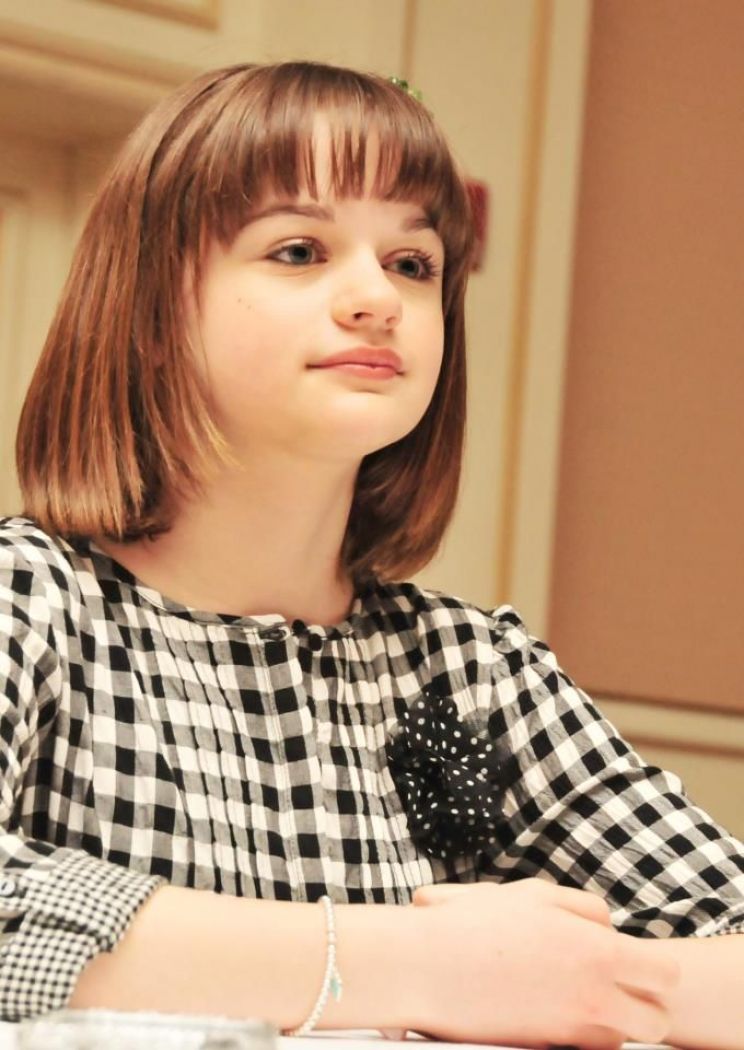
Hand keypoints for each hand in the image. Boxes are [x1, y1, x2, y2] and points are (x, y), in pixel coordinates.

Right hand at [405, 879, 678, 1048]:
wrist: (424, 966)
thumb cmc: (475, 923)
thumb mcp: (535, 895)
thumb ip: (583, 909)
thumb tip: (606, 926)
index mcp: (596, 952)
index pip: (666, 974)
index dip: (658, 967)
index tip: (638, 959)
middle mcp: (591, 998)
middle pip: (656, 1021)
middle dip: (646, 1005)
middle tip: (620, 985)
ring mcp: (567, 1030)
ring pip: (620, 1041)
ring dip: (611, 1022)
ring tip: (578, 994)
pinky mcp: (542, 1049)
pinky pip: (579, 1048)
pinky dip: (574, 1032)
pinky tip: (547, 1005)